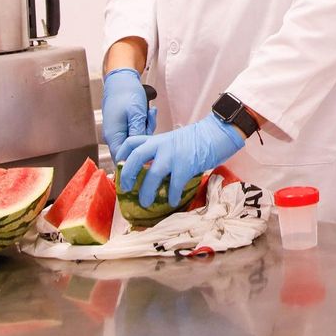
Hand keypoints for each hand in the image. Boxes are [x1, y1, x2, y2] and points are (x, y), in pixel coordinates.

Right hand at [102, 67, 150, 156]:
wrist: (121, 78)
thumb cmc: (126, 92)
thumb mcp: (136, 114)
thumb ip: (138, 135)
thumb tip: (140, 153)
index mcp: (114, 136)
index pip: (122, 160)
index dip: (137, 160)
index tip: (151, 152)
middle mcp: (113, 136)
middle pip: (132, 151)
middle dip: (145, 140)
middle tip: (150, 122)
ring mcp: (118, 131)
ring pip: (136, 140)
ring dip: (146, 130)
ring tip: (149, 114)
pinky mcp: (123, 126)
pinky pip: (135, 132)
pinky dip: (144, 124)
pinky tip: (148, 113)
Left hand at [116, 114, 244, 208]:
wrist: (217, 133)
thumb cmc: (198, 138)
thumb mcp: (174, 141)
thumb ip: (161, 152)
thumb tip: (151, 170)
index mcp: (157, 139)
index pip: (132, 142)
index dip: (122, 155)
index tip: (118, 167)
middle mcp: (162, 145)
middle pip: (136, 157)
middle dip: (127, 174)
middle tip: (125, 188)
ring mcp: (173, 155)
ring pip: (152, 174)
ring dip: (146, 191)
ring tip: (145, 202)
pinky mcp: (186, 165)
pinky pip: (174, 184)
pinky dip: (171, 196)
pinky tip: (172, 202)